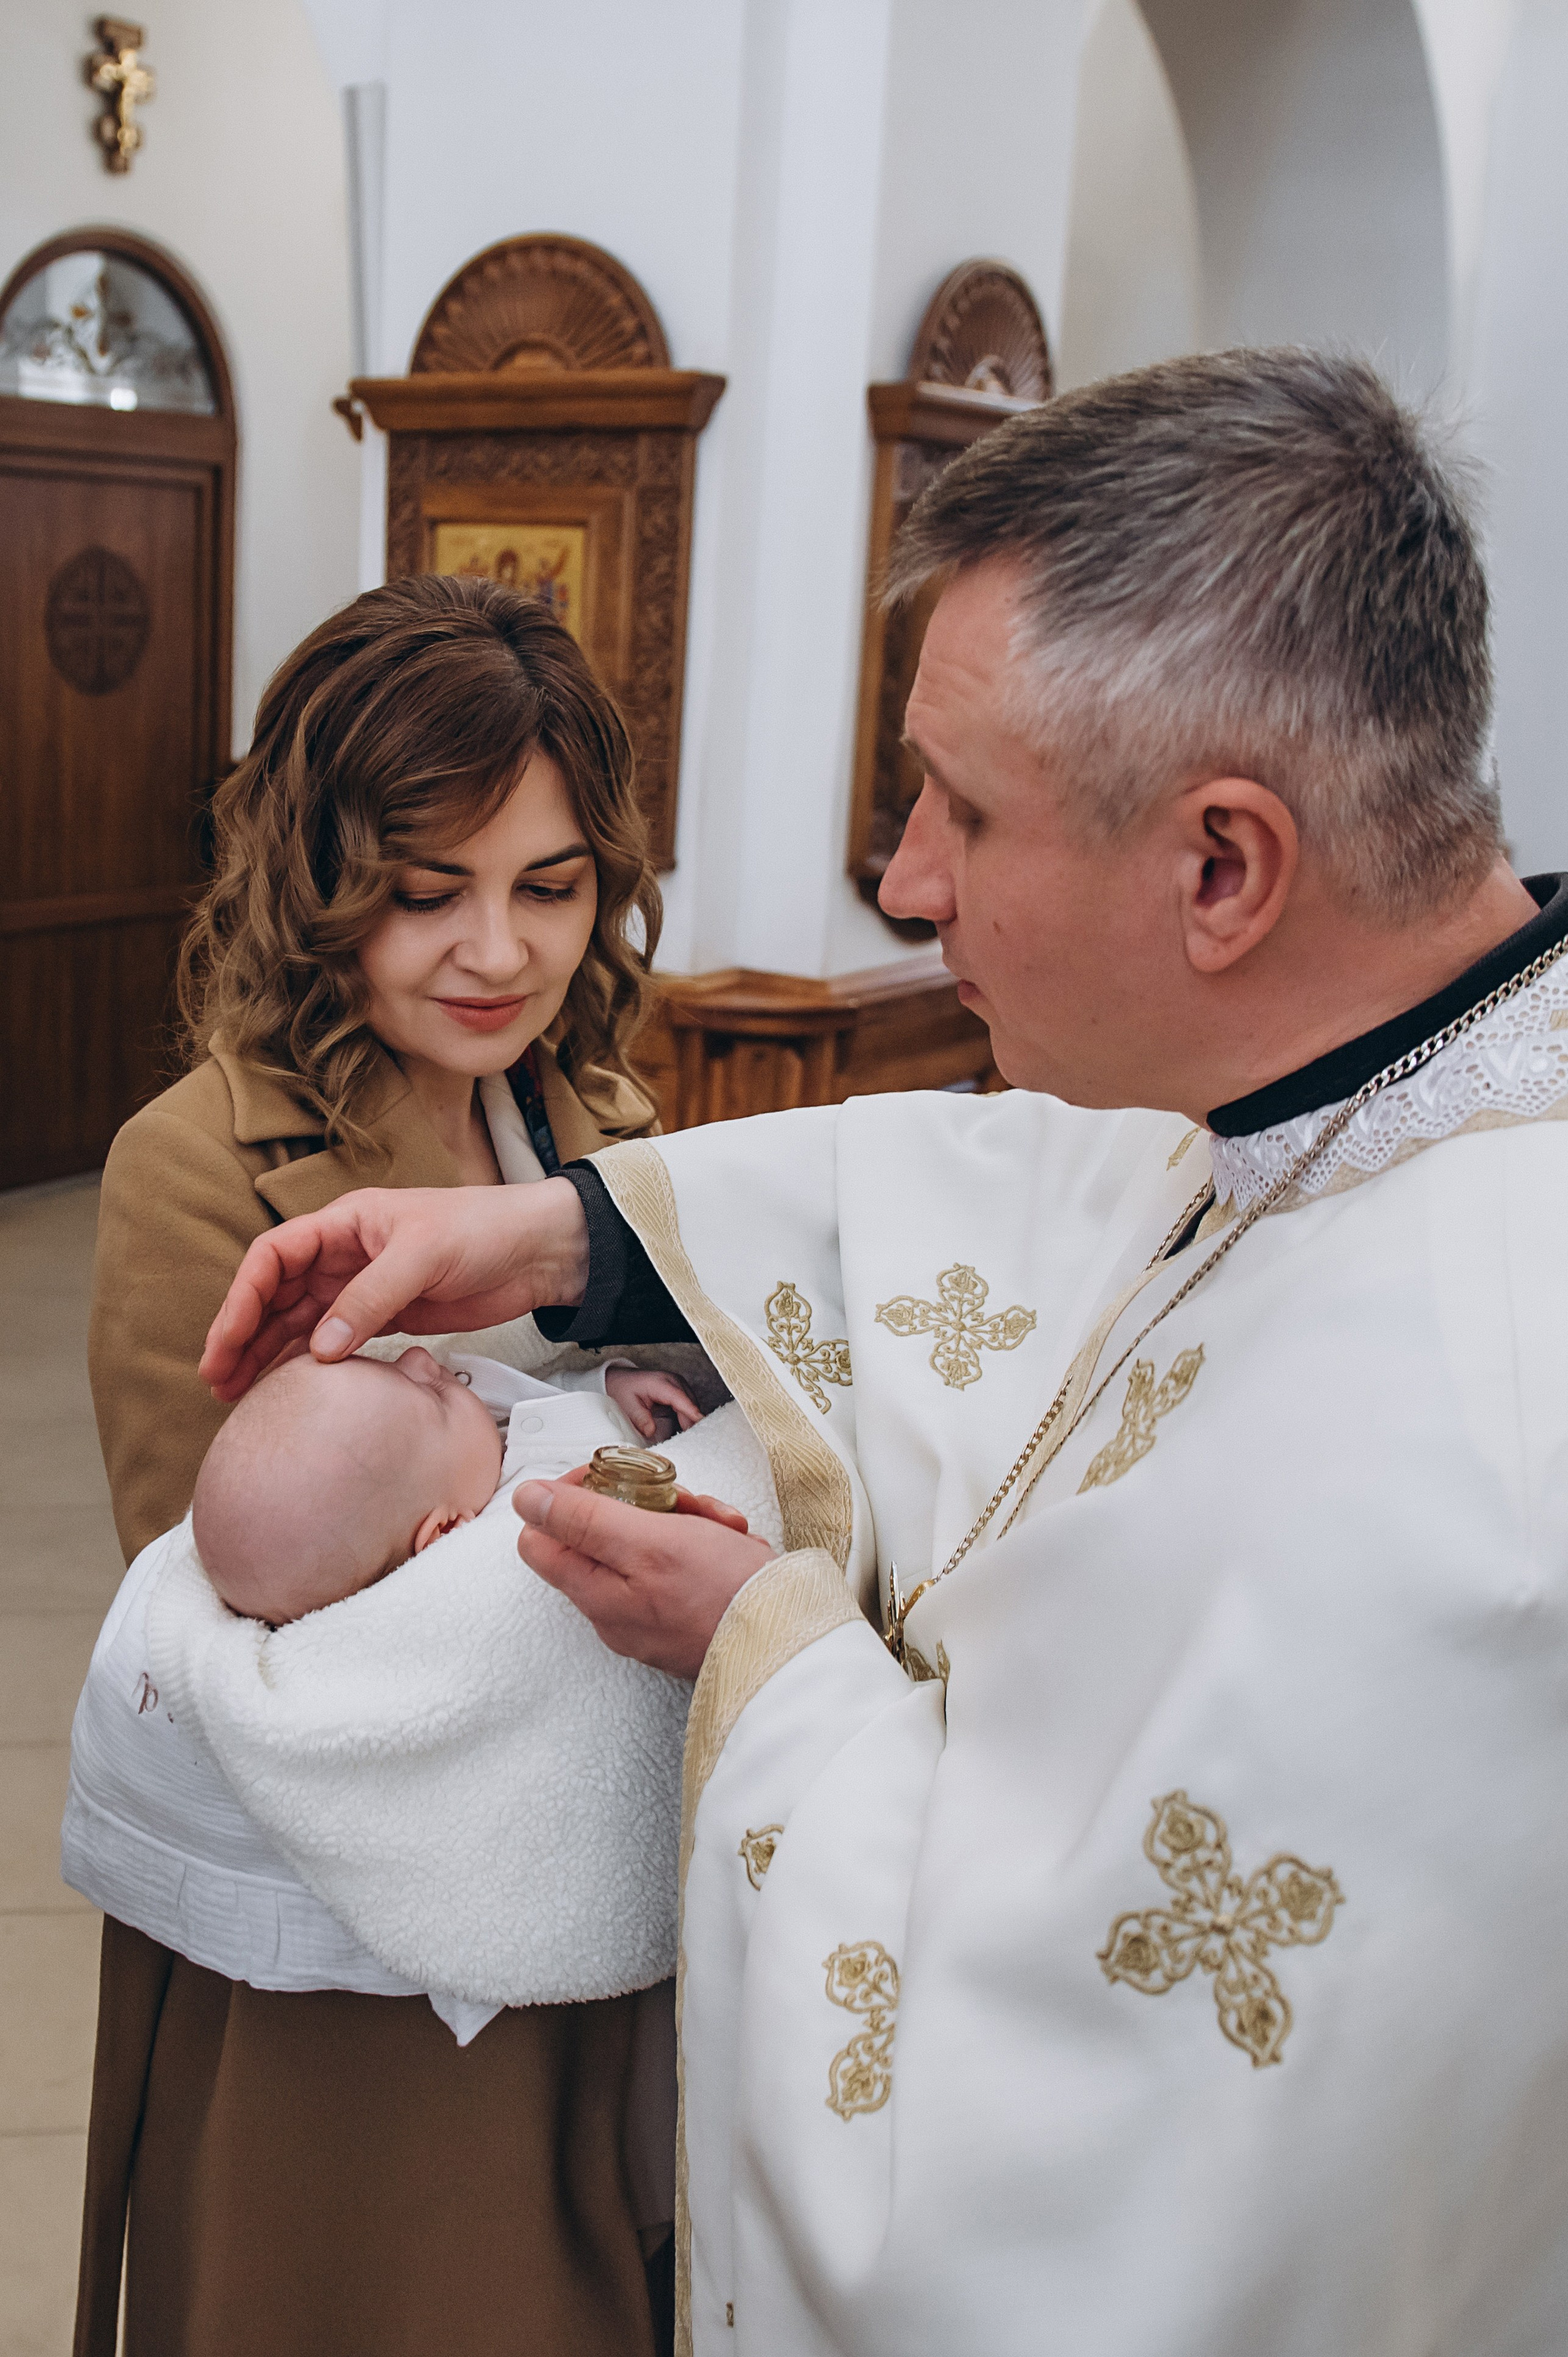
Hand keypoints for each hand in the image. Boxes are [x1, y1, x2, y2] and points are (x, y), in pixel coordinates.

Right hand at [199, 1179, 589, 1401]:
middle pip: (275, 1294)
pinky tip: (285, 1388)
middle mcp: (343, 1254)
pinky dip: (306, 1363)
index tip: (228, 1339)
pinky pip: (332, 1341)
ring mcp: (362, 1288)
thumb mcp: (423, 1256)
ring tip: (236, 1394)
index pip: (273, 1256)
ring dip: (266, 1353)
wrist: (538, 1252)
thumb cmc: (484, 1230)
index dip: (243, 1296)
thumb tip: (320, 1348)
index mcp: (344, 1224)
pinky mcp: (386, 1316)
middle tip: (217, 1379)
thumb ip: (370, 1299)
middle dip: (242, 1333)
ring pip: (298, 1322)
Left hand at [516, 1475, 771, 1678]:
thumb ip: (584, 1519)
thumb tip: (526, 1499)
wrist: (790, 1642)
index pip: (542, 1537)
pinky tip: (734, 1546)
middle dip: (645, 1505)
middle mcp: (613, 1613)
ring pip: (646, 1547)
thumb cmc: (724, 1594)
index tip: (611, 1480)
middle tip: (686, 1502)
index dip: (570, 1497)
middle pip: (601, 1536)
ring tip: (722, 1526)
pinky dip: (705, 1548)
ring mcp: (649, 1620)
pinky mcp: (682, 1621)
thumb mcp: (650, 1540)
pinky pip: (679, 1570)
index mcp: (595, 1594)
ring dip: (685, 1522)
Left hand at [603, 1365, 701, 1438]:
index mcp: (660, 1382)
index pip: (679, 1398)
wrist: (622, 1380)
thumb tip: (651, 1431)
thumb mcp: (627, 1404)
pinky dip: (688, 1417)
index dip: (691, 1411)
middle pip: (690, 1403)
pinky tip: (685, 1429)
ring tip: (689, 1439)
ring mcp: (679, 1385)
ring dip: (691, 1420)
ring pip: (692, 1405)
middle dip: (693, 1421)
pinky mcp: (680, 1390)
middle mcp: (674, 1381)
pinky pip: (689, 1405)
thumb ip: (640, 1418)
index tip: (700, 1423)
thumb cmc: (624, 1390)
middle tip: (691, 1442)